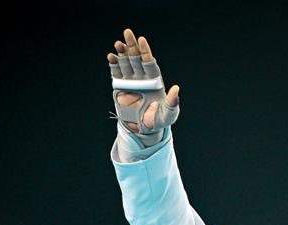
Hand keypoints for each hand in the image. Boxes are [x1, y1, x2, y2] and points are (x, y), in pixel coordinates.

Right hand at [107, 28, 179, 144]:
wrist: (143, 129)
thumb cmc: (159, 120)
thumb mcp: (169, 114)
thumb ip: (172, 102)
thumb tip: (176, 89)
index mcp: (154, 80)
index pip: (149, 62)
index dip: (145, 51)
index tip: (142, 40)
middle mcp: (142, 77)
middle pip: (136, 58)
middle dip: (132, 45)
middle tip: (128, 32)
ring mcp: (130, 81)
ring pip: (125, 62)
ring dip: (121, 52)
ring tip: (118, 43)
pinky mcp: (120, 86)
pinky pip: (116, 73)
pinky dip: (113, 64)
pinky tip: (111, 56)